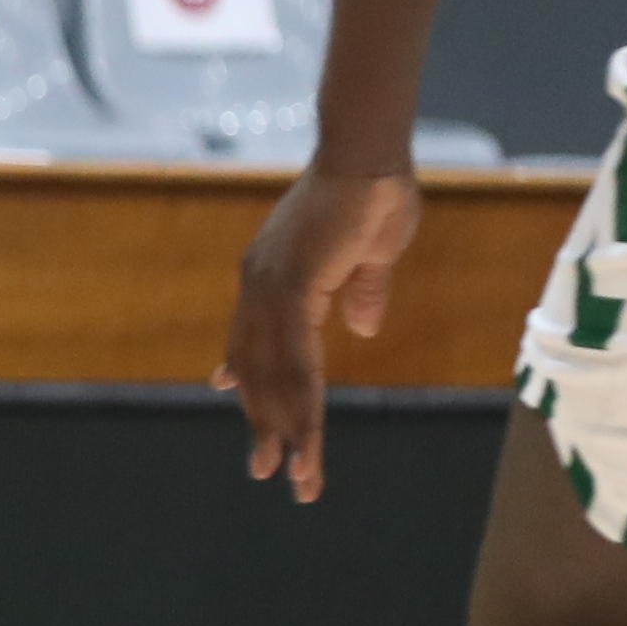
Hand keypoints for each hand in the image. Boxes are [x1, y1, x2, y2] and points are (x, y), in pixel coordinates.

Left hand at [218, 163, 419, 505]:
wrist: (369, 152)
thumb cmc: (374, 193)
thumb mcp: (369, 255)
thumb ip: (359, 291)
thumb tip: (361, 327)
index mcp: (273, 279)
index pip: (259, 347)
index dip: (256, 385)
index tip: (252, 419)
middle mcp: (259, 286)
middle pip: (259, 370)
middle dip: (267, 424)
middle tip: (268, 472)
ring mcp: (269, 285)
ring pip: (274, 373)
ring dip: (285, 427)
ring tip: (292, 473)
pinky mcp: (289, 284)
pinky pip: (293, 355)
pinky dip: (299, 397)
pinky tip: (305, 432)